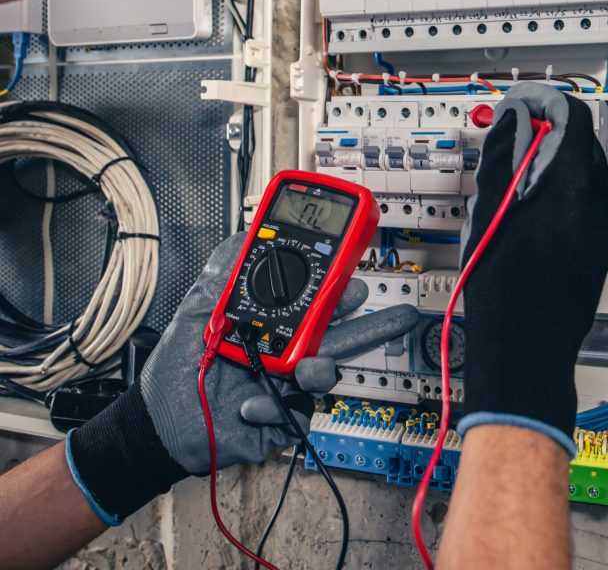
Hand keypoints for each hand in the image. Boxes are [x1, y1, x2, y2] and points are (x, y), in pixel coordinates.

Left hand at [68, 234, 417, 523]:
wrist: (159, 421)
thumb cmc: (179, 364)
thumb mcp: (197, 309)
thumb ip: (222, 272)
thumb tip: (243, 235)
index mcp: (273, 320)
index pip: (315, 300)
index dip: (337, 288)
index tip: (353, 275)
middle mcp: (286, 350)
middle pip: (337, 335)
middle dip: (371, 326)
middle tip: (398, 317)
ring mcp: (286, 385)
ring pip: (325, 374)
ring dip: (322, 370)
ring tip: (308, 370)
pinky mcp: (280, 418)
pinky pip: (294, 413)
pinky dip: (271, 406)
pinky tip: (247, 402)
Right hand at [459, 83, 607, 454]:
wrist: (526, 344)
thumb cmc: (505, 285)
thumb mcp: (490, 207)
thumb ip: (504, 153)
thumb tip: (512, 118)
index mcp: (575, 182)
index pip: (570, 114)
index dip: (541, 103)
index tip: (517, 106)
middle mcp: (600, 199)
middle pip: (577, 140)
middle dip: (542, 133)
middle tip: (506, 141)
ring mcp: (606, 224)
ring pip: (580, 171)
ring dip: (548, 164)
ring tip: (508, 185)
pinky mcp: (602, 243)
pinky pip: (583, 199)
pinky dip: (558, 191)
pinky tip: (525, 212)